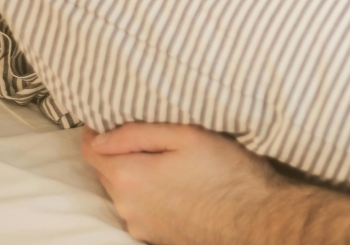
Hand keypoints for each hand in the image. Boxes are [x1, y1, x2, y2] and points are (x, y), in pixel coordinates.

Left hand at [81, 123, 287, 244]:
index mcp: (129, 177)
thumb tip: (99, 136)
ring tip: (166, 160)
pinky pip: (140, 208)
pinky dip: (148, 194)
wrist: (257, 220)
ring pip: (124, 191)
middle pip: (107, 171)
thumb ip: (136, 133)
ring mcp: (141, 225)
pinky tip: (175, 184)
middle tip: (147, 134)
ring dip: (135, 174)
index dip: (94, 130)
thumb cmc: (227, 173)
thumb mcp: (186, 135)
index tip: (106, 117)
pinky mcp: (156, 237)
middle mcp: (127, 207)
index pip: (91, 150)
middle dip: (118, 151)